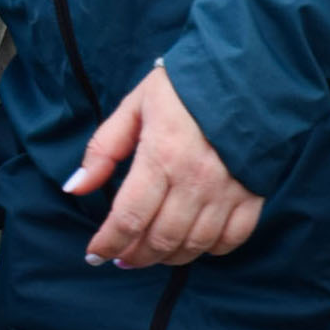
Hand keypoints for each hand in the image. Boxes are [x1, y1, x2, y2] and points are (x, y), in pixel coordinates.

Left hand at [65, 67, 266, 267]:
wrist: (248, 71)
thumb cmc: (184, 88)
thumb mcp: (134, 107)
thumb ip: (103, 150)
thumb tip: (75, 187)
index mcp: (161, 157)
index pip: (128, 217)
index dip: (107, 243)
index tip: (94, 254)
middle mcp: (196, 180)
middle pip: (160, 239)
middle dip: (134, 255)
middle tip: (120, 257)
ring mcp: (228, 190)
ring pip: (194, 244)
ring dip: (167, 258)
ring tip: (149, 254)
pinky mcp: (254, 194)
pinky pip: (232, 238)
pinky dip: (209, 250)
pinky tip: (191, 245)